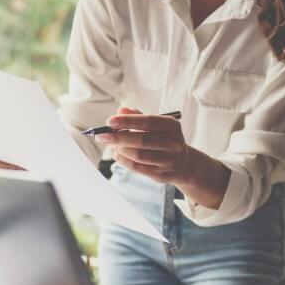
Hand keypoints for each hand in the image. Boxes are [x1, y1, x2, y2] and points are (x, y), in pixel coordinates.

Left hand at [99, 107, 229, 208]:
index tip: (110, 121)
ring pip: (138, 155)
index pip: (148, 122)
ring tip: (110, 145)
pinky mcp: (162, 174)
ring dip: (120, 149)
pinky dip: (123, 160)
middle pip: (141, 140)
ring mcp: (169, 160)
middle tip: (102, 135)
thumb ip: (138, 117)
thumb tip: (121, 110)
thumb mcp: (156, 125)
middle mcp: (173, 143)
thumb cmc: (164, 140)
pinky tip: (117, 154)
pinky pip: (138, 167)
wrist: (183, 164)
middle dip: (118, 137)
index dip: (128, 121)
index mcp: (172, 126)